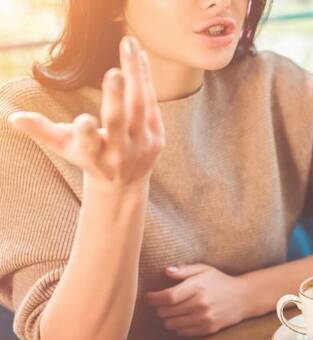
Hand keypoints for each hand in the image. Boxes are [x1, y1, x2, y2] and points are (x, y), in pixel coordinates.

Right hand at [8, 36, 164, 189]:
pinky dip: (145, 78)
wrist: (126, 182)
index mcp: (94, 156)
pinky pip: (151, 102)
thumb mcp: (65, 147)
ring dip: (135, 74)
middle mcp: (120, 152)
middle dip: (116, 99)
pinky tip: (139, 54)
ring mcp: (142, 144)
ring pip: (139, 106)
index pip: (89, 145)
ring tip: (128, 44)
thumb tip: (14, 117)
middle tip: (114, 73)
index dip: (86, 133)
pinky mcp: (158, 136)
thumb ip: (43, 131)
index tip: (83, 120)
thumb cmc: (89, 158)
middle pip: (119, 123)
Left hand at [146, 265, 253, 336]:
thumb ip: (184, 270)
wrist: (243, 297)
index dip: (153, 298)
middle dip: (159, 308)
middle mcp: (200, 304)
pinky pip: (182, 332)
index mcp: (198, 287)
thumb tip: (166, 271)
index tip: (148, 297)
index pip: (168, 297)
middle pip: (166, 312)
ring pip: (171, 324)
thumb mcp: (204, 269)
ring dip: (167, 318)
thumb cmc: (220, 281)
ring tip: (172, 310)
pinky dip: (178, 326)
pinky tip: (183, 318)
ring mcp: (204, 318)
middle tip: (161, 303)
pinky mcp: (208, 329)